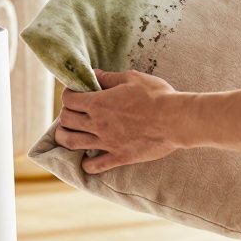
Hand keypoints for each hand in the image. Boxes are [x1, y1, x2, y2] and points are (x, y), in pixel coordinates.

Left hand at [55, 68, 182, 173]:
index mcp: (99, 103)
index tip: (74, 94)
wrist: (176, 119)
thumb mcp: (132, 78)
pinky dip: (87, 165)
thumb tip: (94, 74)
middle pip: (66, 120)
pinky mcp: (119, 157)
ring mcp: (107, 142)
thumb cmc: (156, 96)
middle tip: (72, 112)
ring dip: (64, 137)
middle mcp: (98, 123)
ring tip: (65, 134)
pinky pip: (95, 166)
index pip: (69, 99)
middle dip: (65, 114)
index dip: (68, 95)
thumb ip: (109, 77)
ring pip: (72, 143)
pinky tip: (87, 160)